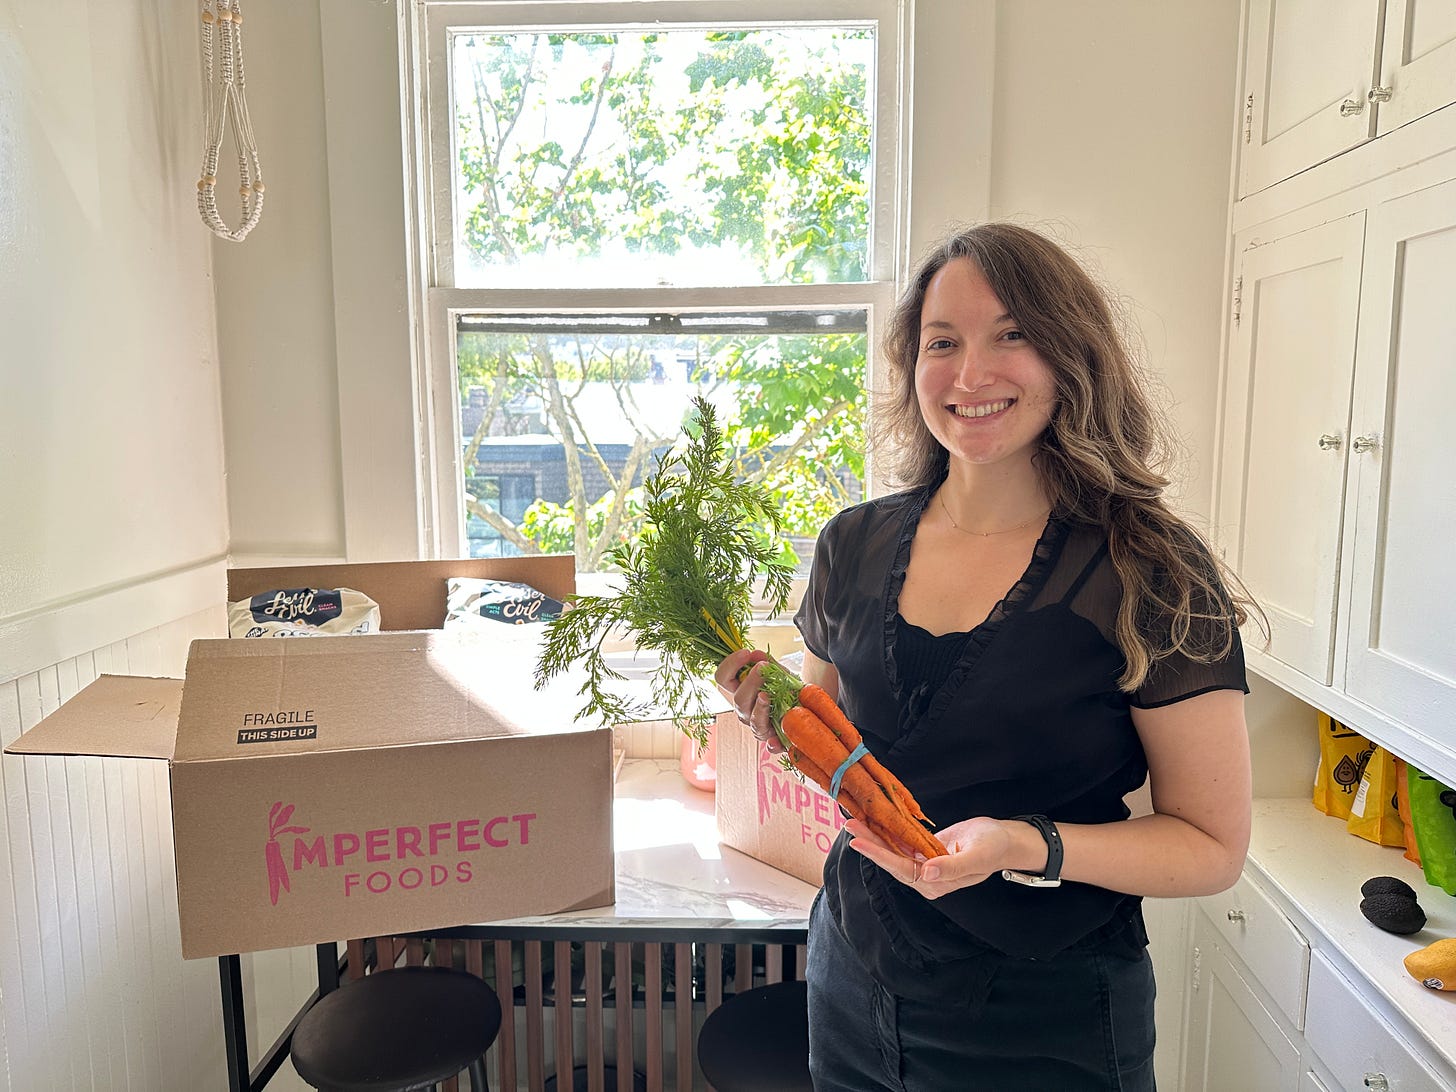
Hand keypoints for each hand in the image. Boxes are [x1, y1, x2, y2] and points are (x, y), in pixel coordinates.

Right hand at [713, 648, 782, 753]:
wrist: (803, 704)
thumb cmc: (785, 687)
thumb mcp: (778, 671)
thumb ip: (768, 663)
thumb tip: (756, 654)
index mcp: (739, 690)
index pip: (722, 678)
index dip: (730, 665)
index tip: (746, 653)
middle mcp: (743, 708)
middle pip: (737, 698)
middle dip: (750, 682)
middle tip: (763, 668)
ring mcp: (756, 725)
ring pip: (751, 718)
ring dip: (759, 707)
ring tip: (767, 695)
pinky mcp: (771, 739)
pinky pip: (770, 744)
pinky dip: (773, 744)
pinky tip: (776, 741)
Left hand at [845, 816, 1014, 898]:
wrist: (1005, 839)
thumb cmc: (995, 848)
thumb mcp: (977, 856)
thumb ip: (952, 868)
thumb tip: (928, 873)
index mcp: (937, 884)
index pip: (902, 870)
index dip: (879, 855)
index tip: (859, 842)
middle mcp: (926, 877)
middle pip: (892, 860)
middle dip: (870, 843)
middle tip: (849, 825)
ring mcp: (925, 864)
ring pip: (894, 851)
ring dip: (875, 836)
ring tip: (855, 821)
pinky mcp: (925, 851)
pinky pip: (902, 842)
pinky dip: (888, 832)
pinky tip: (874, 821)